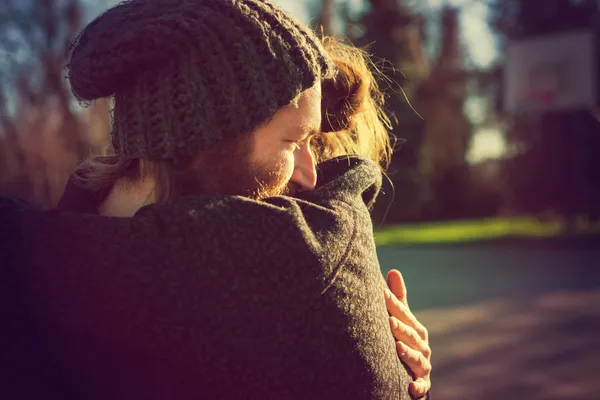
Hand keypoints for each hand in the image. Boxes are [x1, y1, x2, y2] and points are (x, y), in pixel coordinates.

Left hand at [384, 269, 430, 397]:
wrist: (413, 375)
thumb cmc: (404, 342)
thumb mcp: (402, 321)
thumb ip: (398, 299)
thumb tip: (393, 270)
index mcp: (416, 330)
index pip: (404, 315)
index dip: (393, 304)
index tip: (381, 293)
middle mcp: (422, 346)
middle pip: (412, 336)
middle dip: (401, 328)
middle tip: (389, 321)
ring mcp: (423, 366)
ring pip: (418, 360)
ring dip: (408, 354)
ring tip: (398, 347)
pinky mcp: (422, 384)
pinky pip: (421, 387)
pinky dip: (417, 387)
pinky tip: (410, 386)